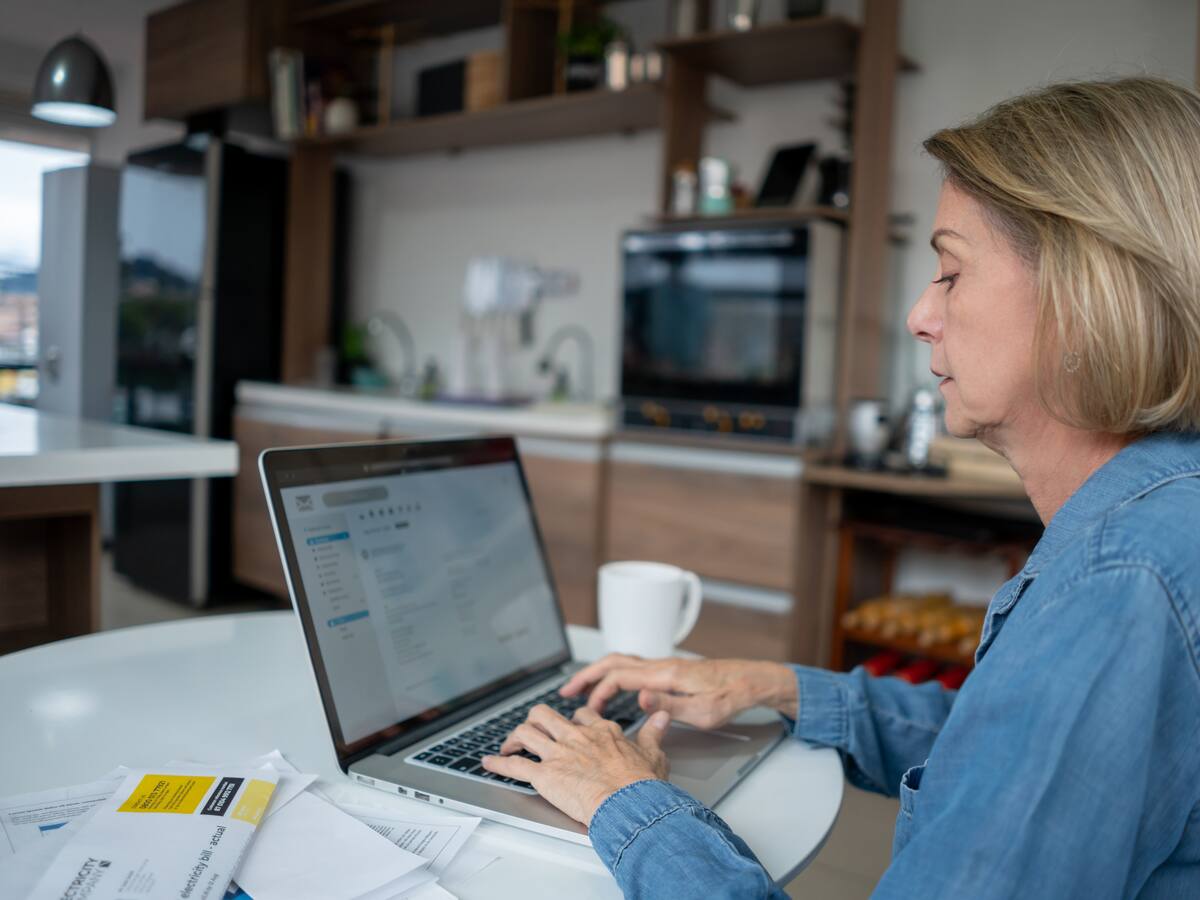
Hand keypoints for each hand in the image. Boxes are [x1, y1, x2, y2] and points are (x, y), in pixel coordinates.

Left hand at [481, 703, 670, 825]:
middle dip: (535, 721)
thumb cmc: (642, 784)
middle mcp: (575, 737)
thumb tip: (662, 716)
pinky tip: (490, 763)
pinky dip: (498, 763)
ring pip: (526, 732)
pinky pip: (514, 765)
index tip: (569, 726)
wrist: (630, 803)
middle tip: (532, 732)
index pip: (581, 716)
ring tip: (508, 746)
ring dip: (513, 738)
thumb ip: (654, 732)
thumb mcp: (654, 752)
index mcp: (600, 731)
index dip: (572, 720)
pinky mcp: (544, 775)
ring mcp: (558, 754)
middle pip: (545, 715)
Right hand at [559, 654, 797, 728]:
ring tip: (581, 688)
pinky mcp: (669, 671)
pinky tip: (611, 687)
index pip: (620, 677)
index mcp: (665, 674)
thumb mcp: (702, 712)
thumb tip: (639, 699)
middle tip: (566, 689)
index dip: (599, 692)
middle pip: (614, 662)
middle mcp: (661, 665)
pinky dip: (614, 674)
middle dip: (586, 674)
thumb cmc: (730, 697)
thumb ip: (668, 706)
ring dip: (598, 672)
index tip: (587, 710)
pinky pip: (633, 667)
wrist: (750, 682)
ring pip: (622, 662)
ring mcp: (664, 666)